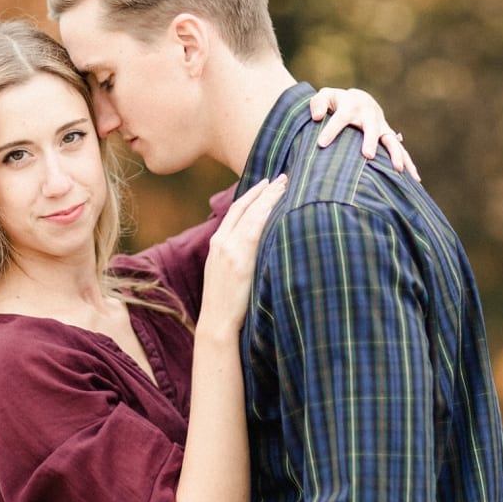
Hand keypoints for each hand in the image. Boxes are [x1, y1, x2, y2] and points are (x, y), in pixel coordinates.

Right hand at [198, 175, 287, 331]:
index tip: (266, 184)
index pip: (235, 211)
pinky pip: (256, 228)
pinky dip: (267, 212)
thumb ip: (238, 258)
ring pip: (252, 214)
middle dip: (263, 190)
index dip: (251, 196)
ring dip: (269, 196)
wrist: (217, 324)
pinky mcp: (239, 258)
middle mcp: (221, 242)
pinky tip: (280, 203)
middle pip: (243, 207)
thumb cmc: (227, 307)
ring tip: (286, 184)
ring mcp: (229, 249)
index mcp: (217, 244)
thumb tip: (259, 250)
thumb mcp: (227, 276)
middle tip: (281, 177)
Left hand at [309, 87, 420, 181]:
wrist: (359, 99)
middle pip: (371, 128)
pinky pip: (400, 149)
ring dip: (395, 154)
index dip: (331, 130)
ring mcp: (381, 126)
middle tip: (368, 155)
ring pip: (390, 140)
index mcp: (351, 106)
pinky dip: (408, 162)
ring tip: (399, 170)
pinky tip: (415, 179)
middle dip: (370, 140)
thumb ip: (318, 104)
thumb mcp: (325, 97)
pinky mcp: (388, 135)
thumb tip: (317, 117)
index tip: (321, 144)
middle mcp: (369, 115)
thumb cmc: (337, 102)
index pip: (340, 118)